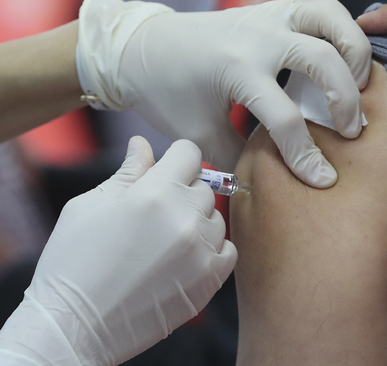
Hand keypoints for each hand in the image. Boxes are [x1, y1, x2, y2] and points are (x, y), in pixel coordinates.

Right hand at [0, 137, 235, 365]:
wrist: (75, 326)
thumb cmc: (73, 263)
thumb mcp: (90, 206)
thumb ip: (127, 173)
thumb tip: (143, 145)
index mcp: (154, 192)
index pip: (190, 153)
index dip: (177, 157)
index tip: (168, 169)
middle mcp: (185, 217)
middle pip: (203, 186)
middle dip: (183, 192)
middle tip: (156, 214)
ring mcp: (201, 249)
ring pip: (216, 217)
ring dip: (197, 222)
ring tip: (165, 241)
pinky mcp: (210, 280)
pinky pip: (228, 249)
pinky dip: (212, 249)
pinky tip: (186, 257)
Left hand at [76, 0, 370, 187]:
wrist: (142, 47)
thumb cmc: (166, 91)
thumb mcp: (197, 135)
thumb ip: (238, 159)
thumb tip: (270, 181)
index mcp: (236, 69)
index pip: (285, 118)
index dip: (306, 157)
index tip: (322, 180)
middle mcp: (258, 37)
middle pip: (322, 59)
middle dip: (345, 100)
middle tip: (350, 131)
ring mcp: (267, 16)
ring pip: (330, 17)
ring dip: (353, 50)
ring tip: (358, 83)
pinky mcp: (272, 8)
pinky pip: (320, 5)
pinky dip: (341, 26)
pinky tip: (342, 54)